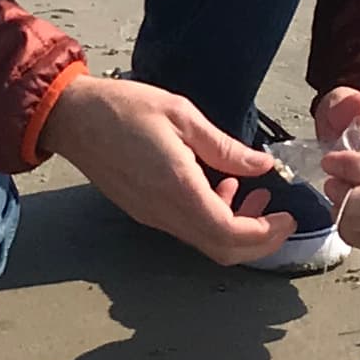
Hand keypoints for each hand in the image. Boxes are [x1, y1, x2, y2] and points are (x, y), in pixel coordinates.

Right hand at [40, 77, 295, 266]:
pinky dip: (214, 219)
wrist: (71, 117)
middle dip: (259, 241)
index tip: (288, 217)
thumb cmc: (123, 108)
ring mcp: (152, 216)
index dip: (266, 233)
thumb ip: (225, 147)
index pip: (231, 233)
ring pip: (205, 242)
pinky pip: (187, 228)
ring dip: (237, 229)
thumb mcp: (182, 115)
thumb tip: (263, 167)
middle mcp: (164, 212)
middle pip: (222, 250)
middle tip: (281, 216)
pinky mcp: (144, 211)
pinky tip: (220, 187)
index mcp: (177, 188)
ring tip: (253, 193)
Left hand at [314, 86, 359, 251]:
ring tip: (332, 204)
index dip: (356, 166)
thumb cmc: (354, 125)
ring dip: (353, 218)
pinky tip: (341, 222)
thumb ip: (348, 102)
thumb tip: (356, 106)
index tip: (327, 162)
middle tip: (328, 186)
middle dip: (355, 197)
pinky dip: (357, 236)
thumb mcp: (347, 103)